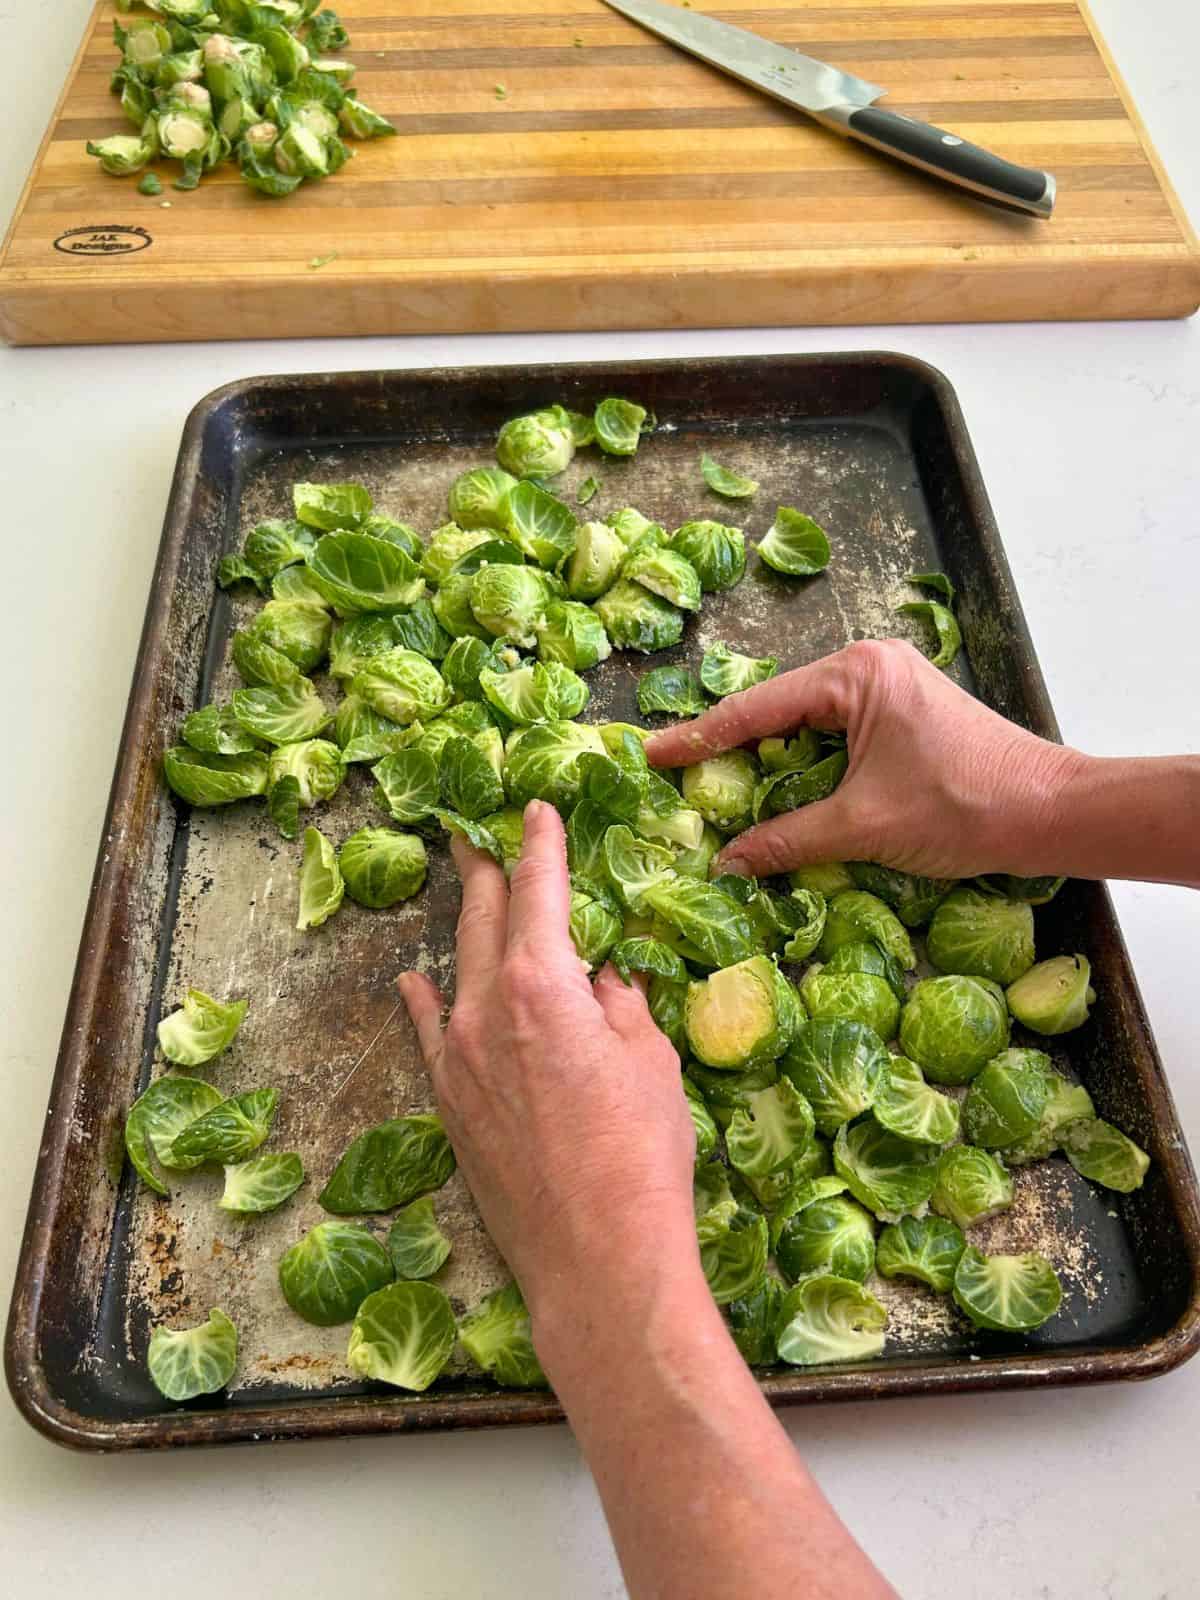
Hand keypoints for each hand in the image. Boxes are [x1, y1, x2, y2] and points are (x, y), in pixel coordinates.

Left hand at [398, 800, 696, 1321]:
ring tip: (460, 887)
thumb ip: (620, 1003)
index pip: (538, 893)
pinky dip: (424, 1000)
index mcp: (542, 985)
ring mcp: (458, 1059)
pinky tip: (413, 980)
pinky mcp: (448, 1105)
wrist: (596, 1257)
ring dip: (461, 926)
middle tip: (471, 828)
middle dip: (482, 868)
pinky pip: (429, 1034)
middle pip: (480, 919)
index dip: (539, 845)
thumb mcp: (652, 1060)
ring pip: (455, 971)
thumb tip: (603, 975)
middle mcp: (485, 1010)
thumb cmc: (641, 1154)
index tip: (534, 809)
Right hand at [644, 639, 1078, 880]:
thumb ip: (787, 840)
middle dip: (730, 747)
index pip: (756, 708)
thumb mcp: (862, 826)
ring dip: (768, 760)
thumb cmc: (962, 808)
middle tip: (678, 777)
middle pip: (777, 708)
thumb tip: (727, 863)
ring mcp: (889, 686)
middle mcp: (868, 666)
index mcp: (855, 674)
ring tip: (716, 789)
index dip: (699, 737)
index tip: (650, 754)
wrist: (1050, 814)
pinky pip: (835, 734)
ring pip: (805, 723)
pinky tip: (778, 794)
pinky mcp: (903, 714)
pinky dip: (804, 765)